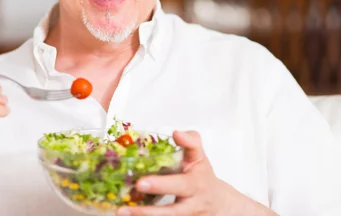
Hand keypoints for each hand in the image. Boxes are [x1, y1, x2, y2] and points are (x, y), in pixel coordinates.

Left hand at [117, 131, 276, 215]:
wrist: (217, 203)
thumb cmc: (202, 177)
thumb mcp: (200, 156)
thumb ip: (191, 141)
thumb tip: (176, 133)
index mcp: (196, 182)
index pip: (183, 180)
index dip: (164, 180)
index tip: (145, 179)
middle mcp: (191, 202)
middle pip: (174, 206)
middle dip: (155, 199)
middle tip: (138, 186)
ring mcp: (186, 215)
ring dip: (144, 215)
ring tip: (122, 211)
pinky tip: (128, 215)